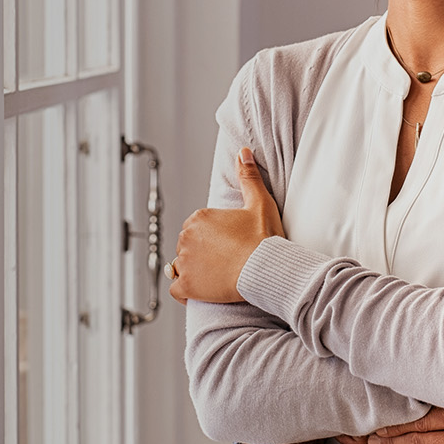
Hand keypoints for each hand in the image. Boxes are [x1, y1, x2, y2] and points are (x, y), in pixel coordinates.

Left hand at [169, 148, 284, 302]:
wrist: (266, 268)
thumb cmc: (264, 237)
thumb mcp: (259, 202)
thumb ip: (248, 177)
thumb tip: (243, 152)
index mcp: (199, 218)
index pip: (197, 228)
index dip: (212, 237)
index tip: (228, 244)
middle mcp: (186, 237)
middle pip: (188, 245)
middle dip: (202, 252)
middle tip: (225, 260)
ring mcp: (184, 263)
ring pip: (181, 266)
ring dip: (194, 270)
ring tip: (217, 275)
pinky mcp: (187, 286)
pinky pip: (177, 290)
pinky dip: (185, 291)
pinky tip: (200, 290)